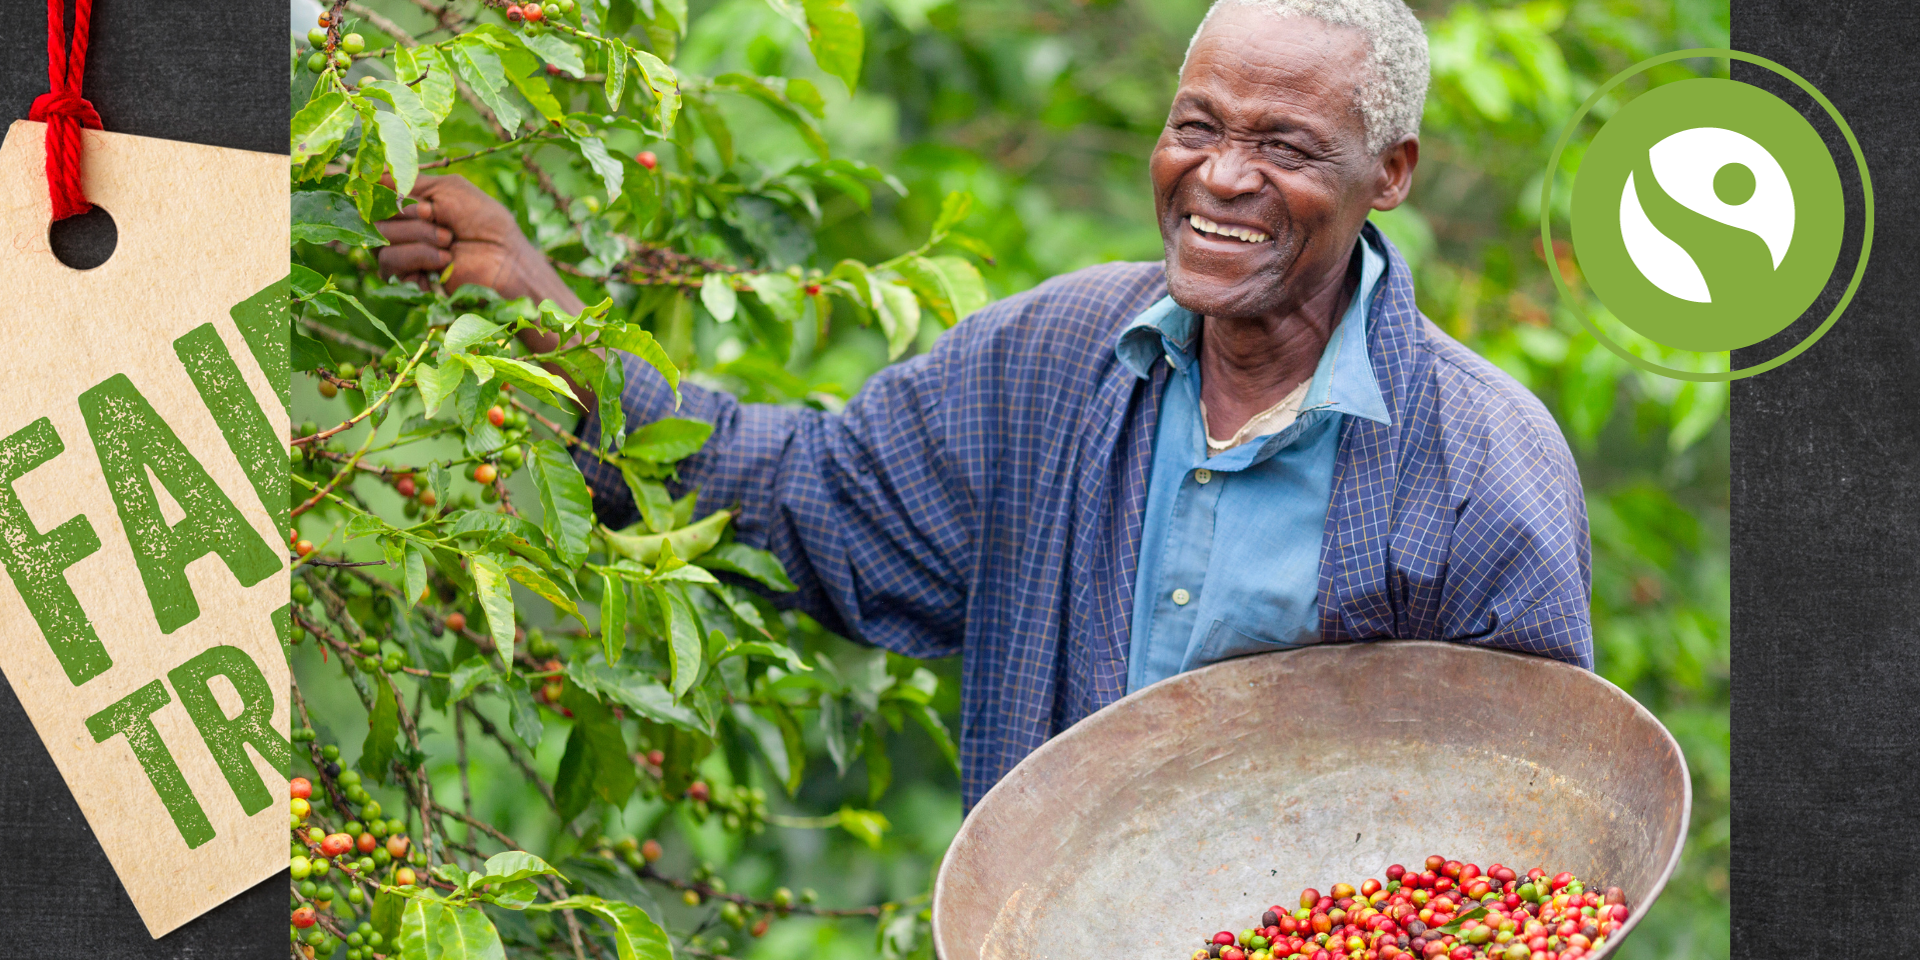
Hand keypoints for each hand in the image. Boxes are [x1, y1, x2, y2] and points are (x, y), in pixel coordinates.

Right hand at [375, 175, 580, 309]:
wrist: (505, 260)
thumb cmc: (484, 221)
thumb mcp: (449, 189)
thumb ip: (410, 181)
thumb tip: (372, 173)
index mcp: (411, 204)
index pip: (376, 193)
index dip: (389, 193)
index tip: (420, 198)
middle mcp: (402, 227)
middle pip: (374, 215)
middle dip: (410, 216)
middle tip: (441, 222)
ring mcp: (403, 254)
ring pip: (381, 238)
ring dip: (419, 237)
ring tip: (448, 243)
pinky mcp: (406, 279)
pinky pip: (388, 262)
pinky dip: (418, 257)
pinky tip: (444, 262)